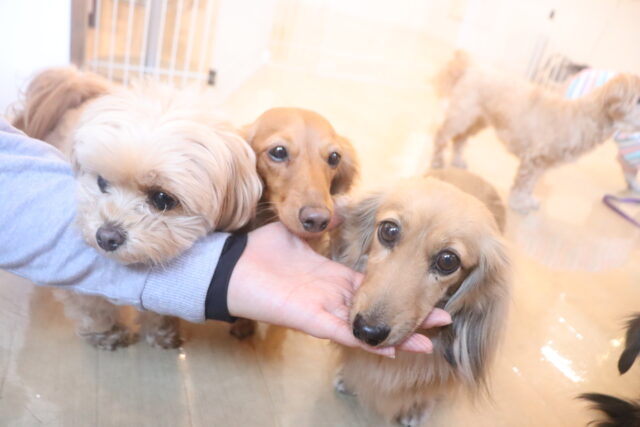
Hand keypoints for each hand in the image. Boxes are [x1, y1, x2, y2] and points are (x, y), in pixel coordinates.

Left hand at [227, 222, 451, 356]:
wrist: (231, 265)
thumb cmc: (261, 250)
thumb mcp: (297, 232)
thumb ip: (320, 226)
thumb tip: (335, 210)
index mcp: (331, 275)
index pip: (372, 283)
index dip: (398, 285)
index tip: (423, 283)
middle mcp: (332, 295)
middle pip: (378, 307)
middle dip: (409, 314)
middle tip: (443, 317)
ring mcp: (323, 310)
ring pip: (368, 326)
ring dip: (398, 335)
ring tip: (430, 341)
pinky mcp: (310, 320)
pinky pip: (343, 333)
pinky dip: (367, 342)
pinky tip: (392, 349)